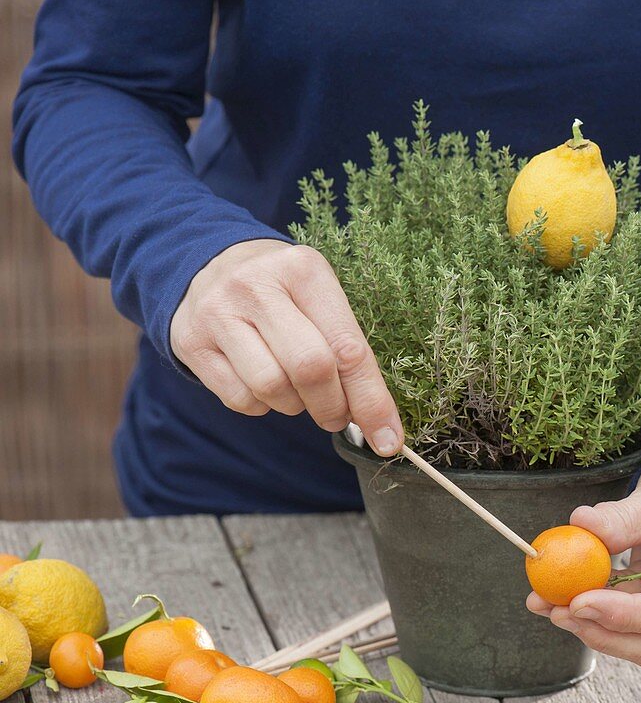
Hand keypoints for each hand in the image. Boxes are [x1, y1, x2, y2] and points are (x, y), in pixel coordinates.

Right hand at [170, 238, 402, 454]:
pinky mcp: (191, 342)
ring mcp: (219, 313)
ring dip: (295, 406)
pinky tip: (264, 385)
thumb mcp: (319, 297)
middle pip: (310, 368)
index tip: (388, 438)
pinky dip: (261, 405)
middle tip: (337, 416)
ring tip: (298, 392)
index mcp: (304, 271)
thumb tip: (379, 423)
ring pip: (271, 388)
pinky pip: (239, 399)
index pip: (347, 347)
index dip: (371, 400)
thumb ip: (347, 348)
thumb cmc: (283, 290)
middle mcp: (258, 287)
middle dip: (333, 407)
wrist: (208, 264)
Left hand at [526, 450, 640, 670]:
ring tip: (547, 601)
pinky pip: (630, 618)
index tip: (578, 601)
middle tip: (558, 610)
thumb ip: (626, 517)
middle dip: (604, 633)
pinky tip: (562, 594)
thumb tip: (580, 525)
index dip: (624, 617)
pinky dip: (596, 609)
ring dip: (593, 626)